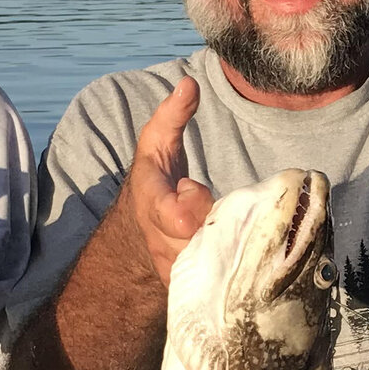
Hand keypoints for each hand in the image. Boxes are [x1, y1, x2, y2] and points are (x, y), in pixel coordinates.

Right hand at [122, 78, 213, 284]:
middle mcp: (162, 243)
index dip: (198, 204)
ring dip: (226, 242)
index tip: (195, 188)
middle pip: (208, 240)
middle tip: (215, 207)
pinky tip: (228, 248)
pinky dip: (228, 265)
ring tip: (218, 224)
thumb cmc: (155, 178)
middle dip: (219, 221)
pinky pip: (216, 281)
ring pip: (216, 263)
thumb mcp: (156, 141)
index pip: (182, 217)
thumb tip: (190, 84)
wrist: (140, 226)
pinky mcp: (185, 285)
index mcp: (154, 206)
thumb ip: (173, 115)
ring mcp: (173, 268)